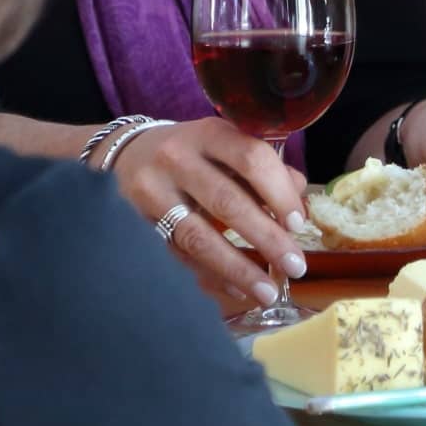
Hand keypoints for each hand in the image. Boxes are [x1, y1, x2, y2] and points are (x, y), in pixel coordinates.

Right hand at [110, 117, 308, 315]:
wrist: (125, 155)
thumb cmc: (192, 153)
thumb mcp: (225, 145)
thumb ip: (264, 169)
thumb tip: (300, 201)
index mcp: (209, 133)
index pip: (251, 159)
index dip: (278, 193)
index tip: (297, 223)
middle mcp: (177, 159)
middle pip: (227, 202)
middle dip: (266, 239)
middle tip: (295, 266)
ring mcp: (152, 192)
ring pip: (198, 237)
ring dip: (238, 269)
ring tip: (268, 292)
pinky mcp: (135, 224)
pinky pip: (178, 256)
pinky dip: (210, 276)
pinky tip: (237, 290)